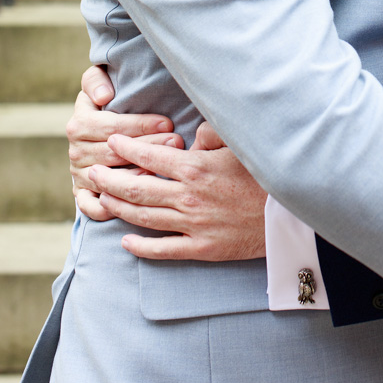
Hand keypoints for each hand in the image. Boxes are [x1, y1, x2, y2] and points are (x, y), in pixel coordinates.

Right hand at [68, 67, 181, 220]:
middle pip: (114, 152)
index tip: (167, 121)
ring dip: (140, 173)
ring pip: (109, 179)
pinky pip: (94, 207)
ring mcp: (79, 175)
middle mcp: (76, 151)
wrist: (96, 132)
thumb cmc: (107, 102)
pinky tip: (138, 196)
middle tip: (176, 141)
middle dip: (149, 146)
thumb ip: (96, 80)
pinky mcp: (82, 195)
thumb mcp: (96, 83)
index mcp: (79, 124)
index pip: (110, 126)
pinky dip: (113, 206)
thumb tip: (103, 95)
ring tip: (167, 165)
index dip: (140, 125)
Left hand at [89, 128, 267, 260]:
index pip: (150, 157)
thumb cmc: (267, 175)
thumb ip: (213, 133)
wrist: (289, 216)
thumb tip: (193, 134)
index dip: (126, 147)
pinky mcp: (200, 248)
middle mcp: (188, 197)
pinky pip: (162, 249)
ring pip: (142, 217)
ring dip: (118, 207)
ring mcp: (192, 225)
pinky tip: (125, 240)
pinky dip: (140, 246)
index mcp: (197, 168)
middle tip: (93, 171)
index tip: (112, 141)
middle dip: (109, 178)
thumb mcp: (241, 145)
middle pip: (136, 188)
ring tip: (101, 198)